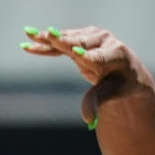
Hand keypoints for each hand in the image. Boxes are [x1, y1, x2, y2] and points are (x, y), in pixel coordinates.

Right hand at [21, 27, 144, 122]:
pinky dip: (45, 43)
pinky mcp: (81, 36)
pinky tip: (28, 44)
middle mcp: (105, 41)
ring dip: (47, 39)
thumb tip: (88, 121)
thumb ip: (97, 101)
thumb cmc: (121, 85)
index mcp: (117, 55)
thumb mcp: (112, 94)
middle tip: (49, 34)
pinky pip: (61, 42)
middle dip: (62, 40)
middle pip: (79, 44)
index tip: (75, 52)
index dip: (86, 56)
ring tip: (29, 33)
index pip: (98, 58)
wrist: (126, 70)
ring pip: (67, 39)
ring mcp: (93, 36)